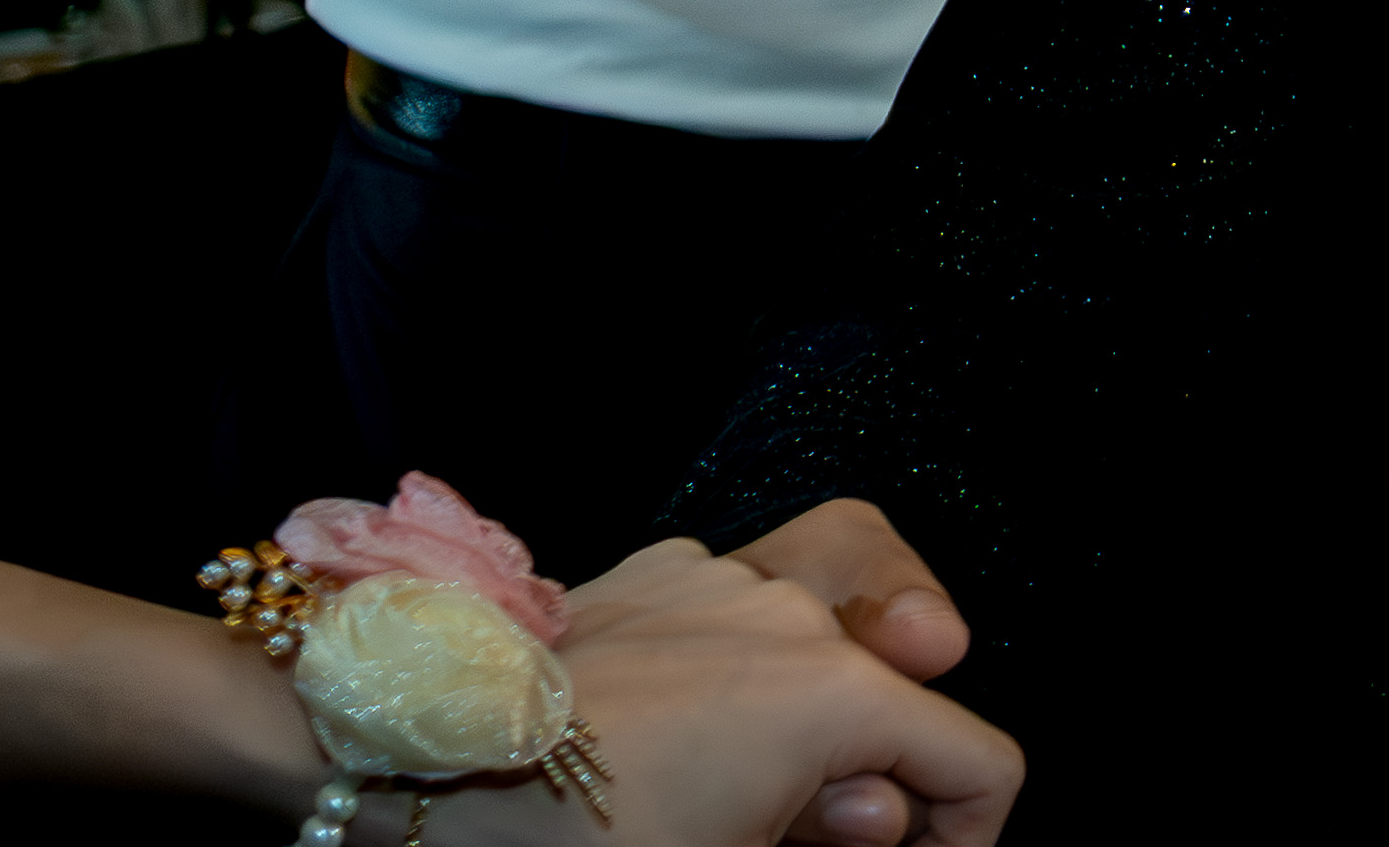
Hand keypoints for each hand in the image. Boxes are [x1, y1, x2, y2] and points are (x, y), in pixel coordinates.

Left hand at [430, 507, 1014, 846]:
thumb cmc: (566, 836)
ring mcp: (722, 577)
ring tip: (783, 755)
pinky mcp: (654, 569)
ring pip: (840, 601)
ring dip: (835, 679)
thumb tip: (875, 814)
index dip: (970, 834)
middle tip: (848, 814)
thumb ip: (833, 838)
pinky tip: (693, 716)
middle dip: (904, 742)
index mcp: (836, 694)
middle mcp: (796, 613)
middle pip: (923, 659)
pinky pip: (742, 596)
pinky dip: (746, 649)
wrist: (410, 759)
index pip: (978, 760)